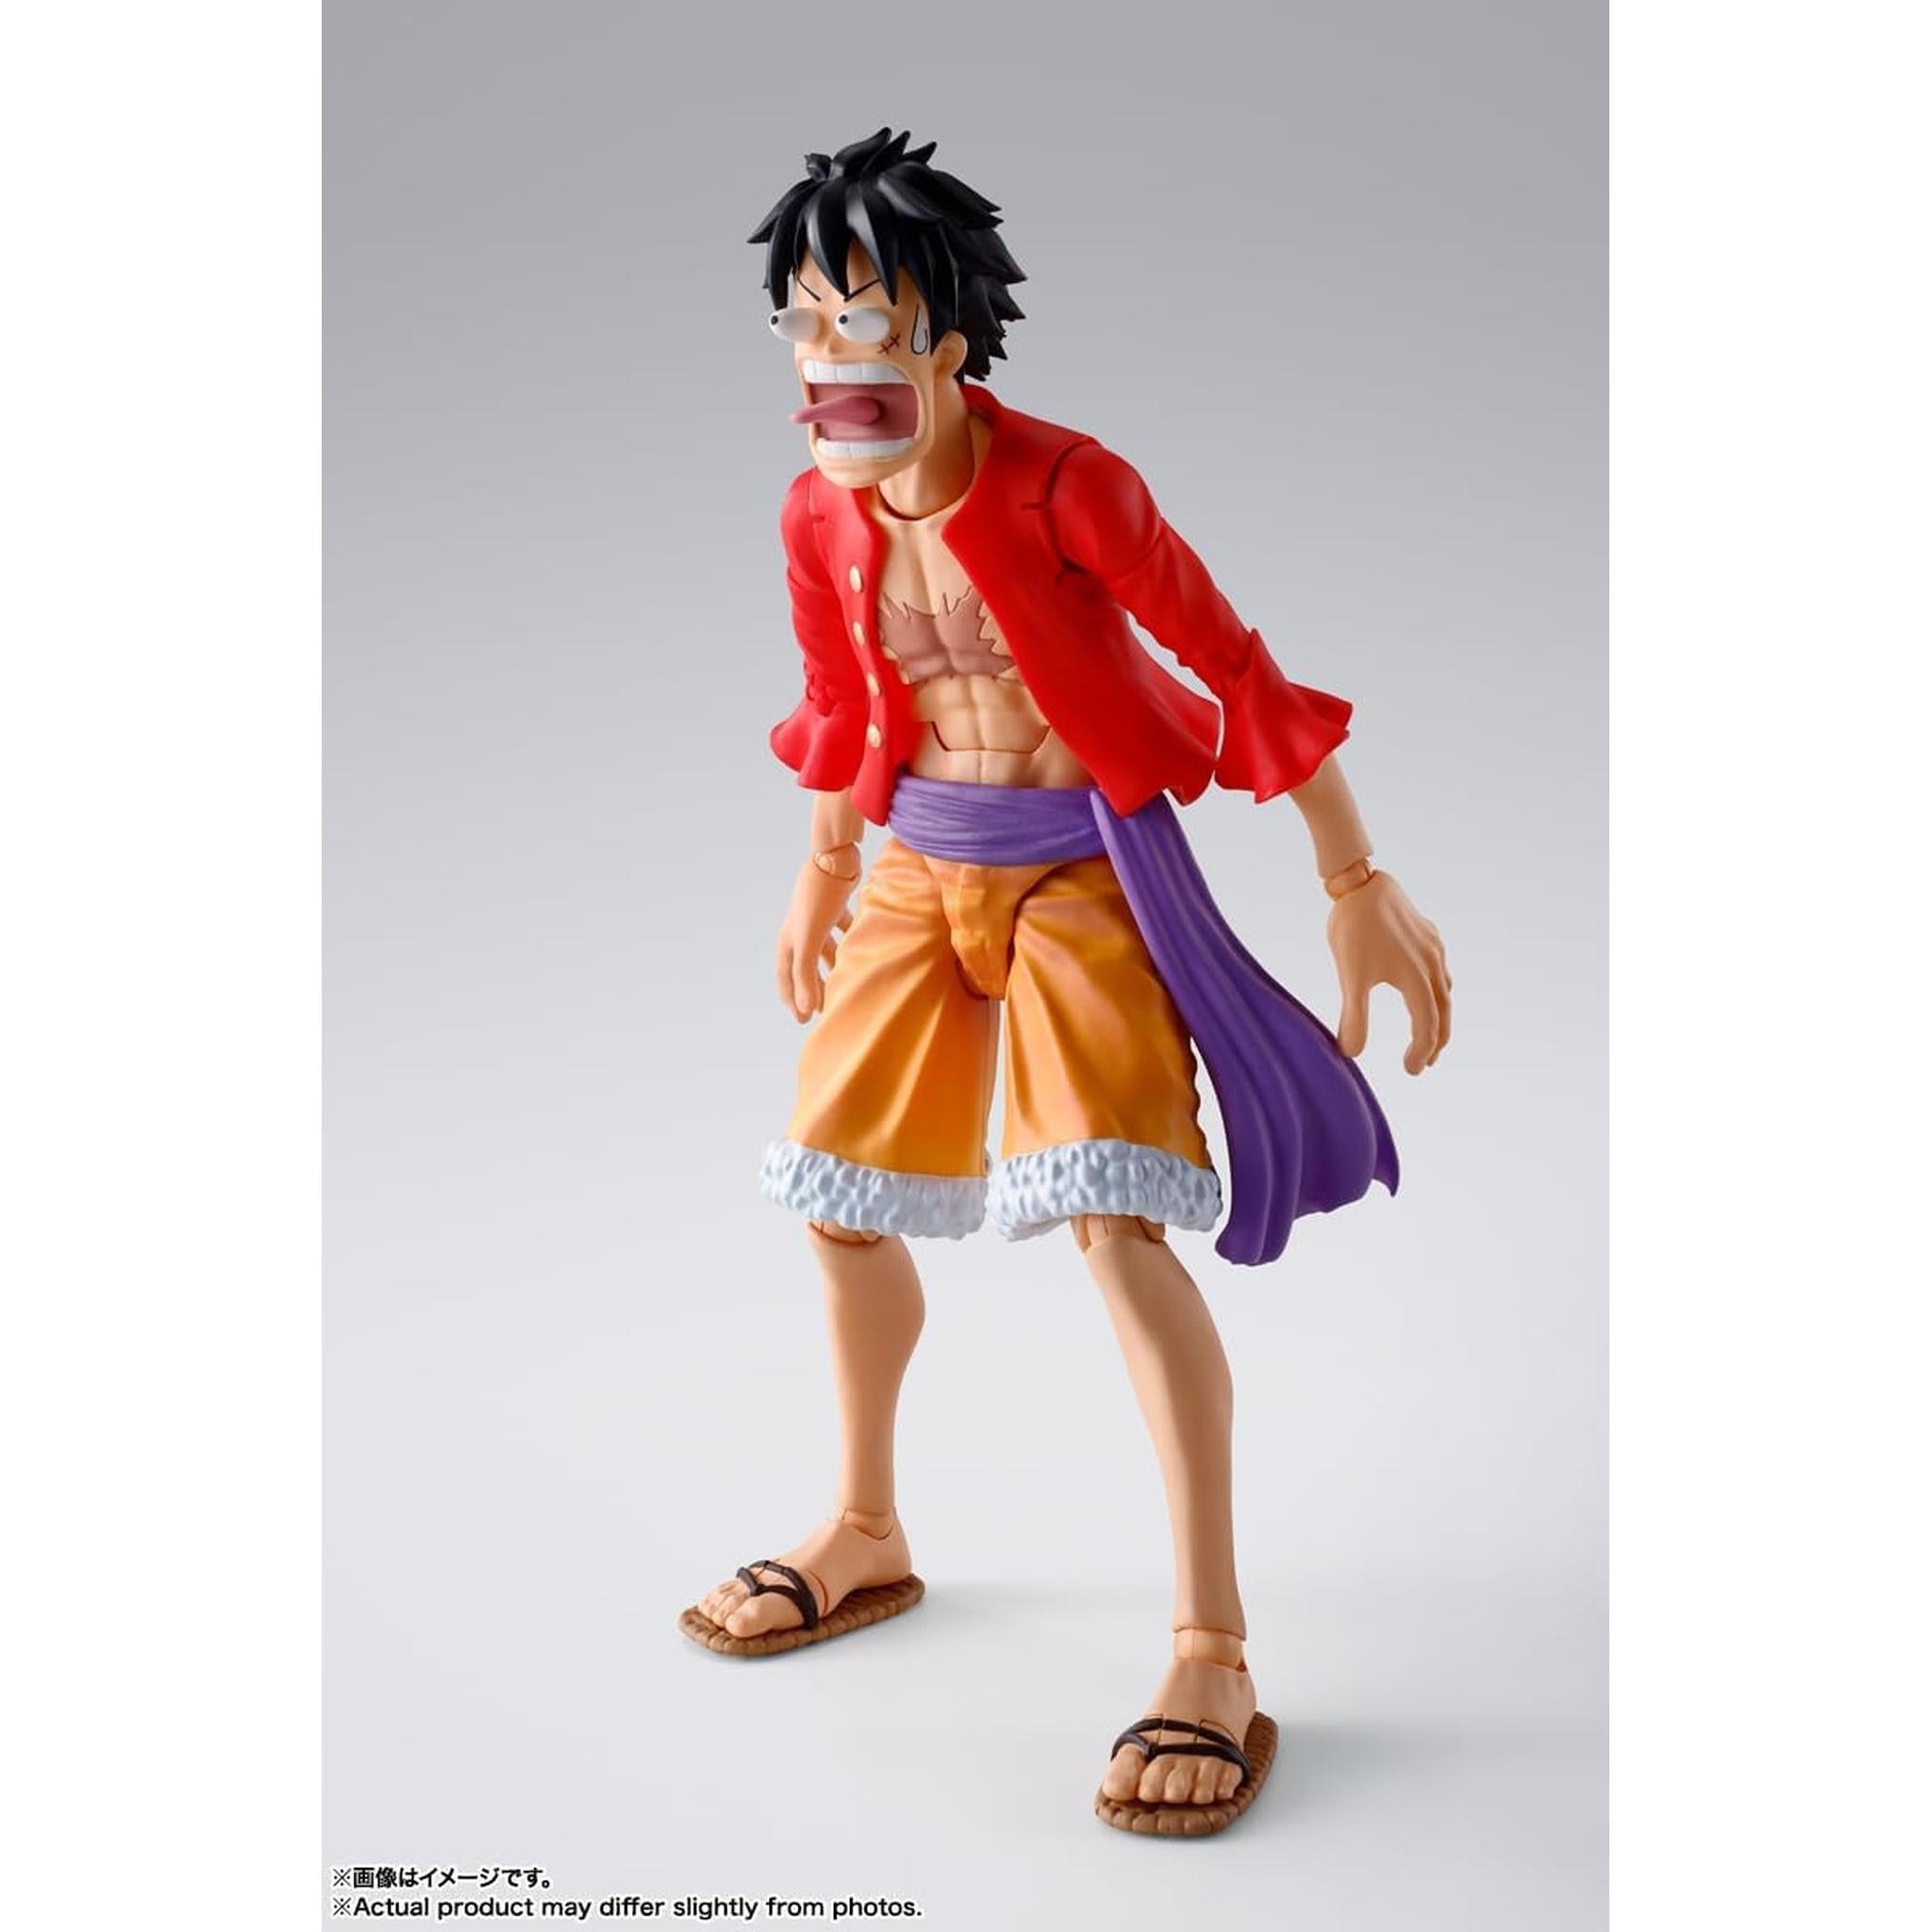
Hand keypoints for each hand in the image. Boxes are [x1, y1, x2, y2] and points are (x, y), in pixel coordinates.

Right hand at [774, 860, 856, 1021]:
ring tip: (842, 983)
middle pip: (804, 966)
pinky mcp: (834, 905)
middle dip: (812, 987)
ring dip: (830, 967)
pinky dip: (849, 941)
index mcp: (789, 939)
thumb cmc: (818, 899)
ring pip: (823, 949)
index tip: (802, 1020)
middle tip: (822, 1009)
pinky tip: (861, 948)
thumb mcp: (810, 939)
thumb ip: (806, 975)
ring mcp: (817, 917)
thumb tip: (806, 1010)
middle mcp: (800, 929)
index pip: (787, 977)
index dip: (793, 999)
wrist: (834, 859)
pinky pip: (841, 929)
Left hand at [1327, 871, 1450, 1074]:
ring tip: (1430, 1032)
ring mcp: (1433, 949)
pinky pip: (1441, 970)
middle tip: (1426, 1062)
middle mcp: (1432, 965)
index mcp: (1416, 979)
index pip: (1426, 1027)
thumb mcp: (1350, 976)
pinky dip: (1438, 990)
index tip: (1410, 1070)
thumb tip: (1350, 1053)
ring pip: (1445, 991)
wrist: (1361, 883)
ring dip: (1440, 1016)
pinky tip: (1426, 989)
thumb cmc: (1353, 929)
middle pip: (1444, 1013)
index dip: (1420, 1052)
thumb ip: (1354, 1016)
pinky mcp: (1429, 935)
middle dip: (1436, 1041)